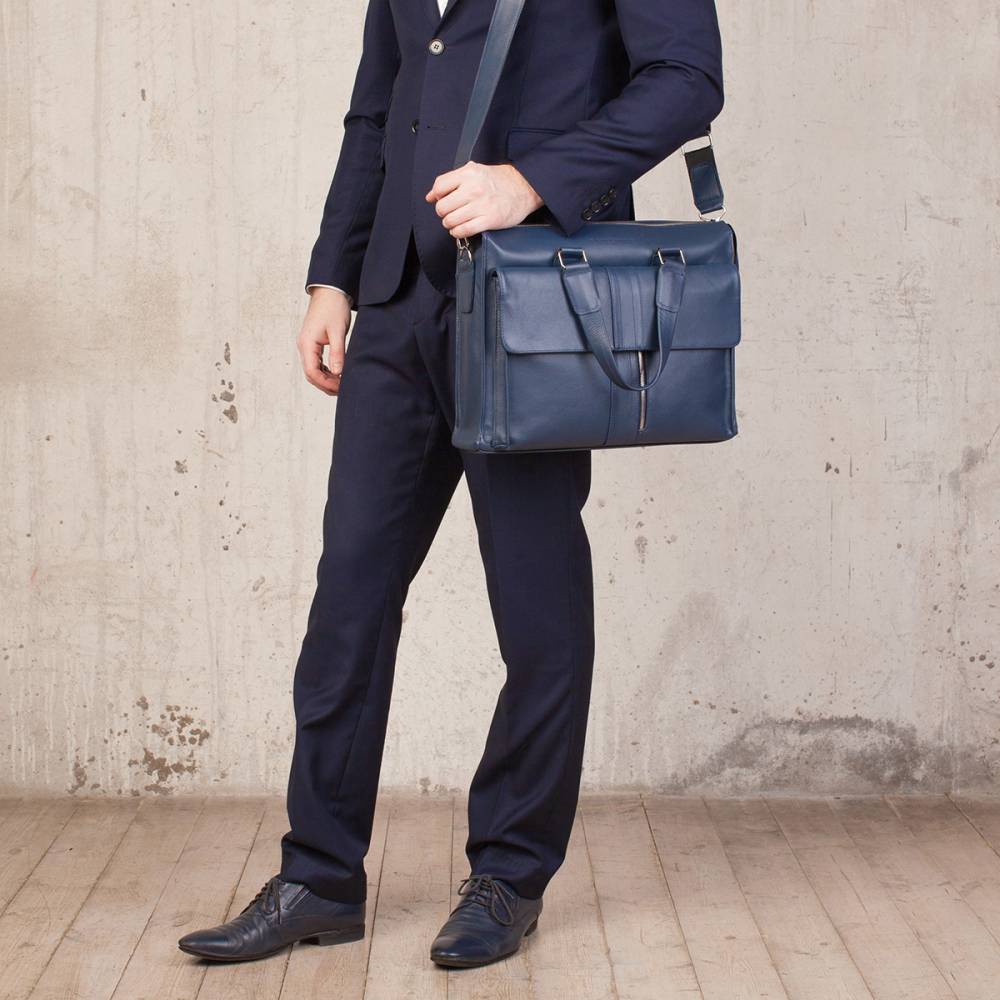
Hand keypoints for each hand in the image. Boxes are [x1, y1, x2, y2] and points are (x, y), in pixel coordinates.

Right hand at [297, 288, 351, 395]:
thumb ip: (337, 353)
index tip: (340, 387)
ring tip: (341, 383)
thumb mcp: (338, 331)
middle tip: (342, 389)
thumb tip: (338, 373)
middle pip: (311, 374)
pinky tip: (337, 374)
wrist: (330, 291)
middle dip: (325, 384)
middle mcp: (304, 346)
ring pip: (313, 370)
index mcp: (307, 344)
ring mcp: (307, 345)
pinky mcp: (313, 343)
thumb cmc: (333, 307)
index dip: (325, 383)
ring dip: (326, 379)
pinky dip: (326, 371)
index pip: (312, 372)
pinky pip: (316, 363)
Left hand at [426, 161, 542, 238]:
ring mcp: (481, 205)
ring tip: (457, 220)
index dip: (437, 196)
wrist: (525, 187)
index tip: (441, 200)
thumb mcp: (475, 171)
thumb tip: (431, 196)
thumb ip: (452, 181)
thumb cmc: (499, 180)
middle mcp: (473, 188)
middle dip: (444, 212)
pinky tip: (461, 229)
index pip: (439, 187)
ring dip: (450, 224)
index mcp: (468, 173)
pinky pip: (463, 230)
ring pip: (450, 220)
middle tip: (451, 211)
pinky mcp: (489, 220)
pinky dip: (458, 232)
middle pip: (442, 207)